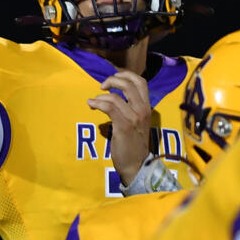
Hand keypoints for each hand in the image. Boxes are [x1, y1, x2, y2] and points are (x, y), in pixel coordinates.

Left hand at [87, 70, 151, 185]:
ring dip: (101, 96)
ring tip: (94, 101)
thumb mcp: (137, 122)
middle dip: (112, 80)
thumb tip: (114, 94)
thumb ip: (130, 107)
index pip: (141, 81)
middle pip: (129, 84)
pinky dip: (98, 103)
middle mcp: (143, 110)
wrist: (136, 165)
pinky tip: (92, 105)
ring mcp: (134, 118)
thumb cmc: (133, 143)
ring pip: (116, 96)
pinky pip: (110, 107)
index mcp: (147, 107)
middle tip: (102, 86)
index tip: (114, 77)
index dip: (126, 74)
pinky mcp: (124, 126)